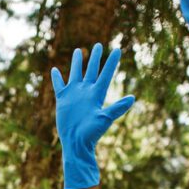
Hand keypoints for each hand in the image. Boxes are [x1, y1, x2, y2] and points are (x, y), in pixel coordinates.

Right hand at [51, 44, 134, 188]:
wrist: (76, 142)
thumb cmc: (92, 133)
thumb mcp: (105, 119)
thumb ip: (117, 108)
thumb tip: (133, 98)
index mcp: (97, 94)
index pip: (106, 73)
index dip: (112, 62)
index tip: (118, 49)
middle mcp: (86, 91)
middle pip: (91, 70)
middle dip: (95, 58)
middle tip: (98, 45)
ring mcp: (74, 94)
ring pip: (75, 73)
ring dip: (77, 63)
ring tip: (78, 51)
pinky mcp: (63, 99)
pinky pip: (59, 85)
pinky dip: (57, 77)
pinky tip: (55, 69)